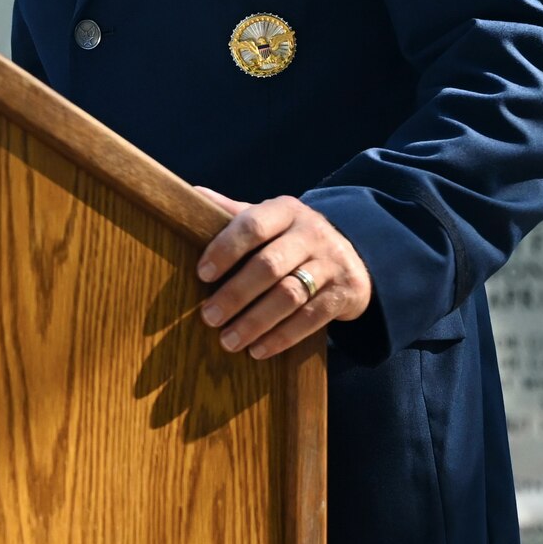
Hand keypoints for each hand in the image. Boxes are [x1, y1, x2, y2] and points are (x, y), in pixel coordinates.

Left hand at [193, 187, 373, 358]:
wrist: (352, 258)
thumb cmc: (292, 239)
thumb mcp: (269, 220)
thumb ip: (233, 212)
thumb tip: (190, 194)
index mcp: (286, 210)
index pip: (253, 225)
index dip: (226, 249)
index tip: (202, 273)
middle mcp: (311, 233)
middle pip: (269, 265)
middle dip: (236, 294)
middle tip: (209, 317)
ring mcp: (330, 263)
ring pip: (289, 295)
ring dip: (255, 321)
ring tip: (228, 341)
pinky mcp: (343, 294)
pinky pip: (311, 319)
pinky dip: (282, 337)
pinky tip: (258, 350)